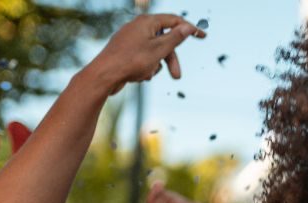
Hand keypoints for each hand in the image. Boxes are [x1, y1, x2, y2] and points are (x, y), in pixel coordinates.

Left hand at [82, 14, 205, 94]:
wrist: (104, 75)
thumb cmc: (131, 61)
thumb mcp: (159, 50)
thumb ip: (175, 38)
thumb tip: (187, 26)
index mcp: (147, 22)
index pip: (174, 20)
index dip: (190, 28)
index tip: (203, 36)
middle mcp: (138, 27)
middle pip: (164, 40)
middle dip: (171, 58)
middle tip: (177, 76)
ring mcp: (131, 38)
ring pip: (154, 50)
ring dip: (157, 64)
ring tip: (149, 75)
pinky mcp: (125, 50)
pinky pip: (143, 57)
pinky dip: (146, 66)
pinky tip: (139, 75)